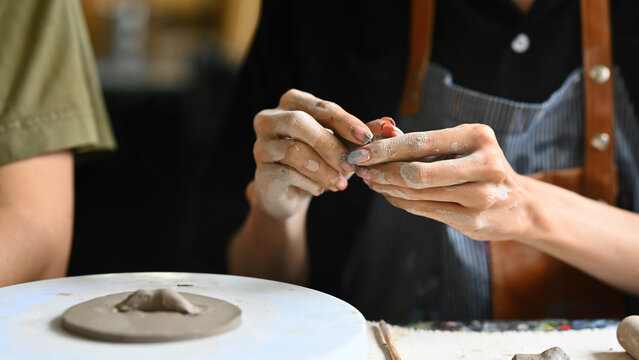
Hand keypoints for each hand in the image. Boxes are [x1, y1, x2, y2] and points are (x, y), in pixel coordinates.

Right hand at [250, 89, 378, 218]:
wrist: (290, 194)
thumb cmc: (319, 161)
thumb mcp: (344, 145)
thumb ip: (364, 134)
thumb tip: (392, 126)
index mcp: (292, 103)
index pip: (322, 108)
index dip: (346, 122)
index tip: (367, 137)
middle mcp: (270, 119)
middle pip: (299, 122)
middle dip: (330, 144)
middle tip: (352, 164)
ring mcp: (261, 145)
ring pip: (292, 151)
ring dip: (323, 169)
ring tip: (341, 184)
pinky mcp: (261, 172)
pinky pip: (286, 173)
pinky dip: (311, 183)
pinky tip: (321, 189)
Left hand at [348, 123, 531, 240]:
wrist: (520, 205)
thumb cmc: (481, 167)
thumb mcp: (462, 146)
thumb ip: (426, 143)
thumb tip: (381, 136)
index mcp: (478, 137)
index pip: (420, 142)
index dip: (385, 149)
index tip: (359, 152)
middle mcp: (484, 165)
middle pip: (416, 172)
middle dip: (382, 171)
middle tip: (360, 170)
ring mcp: (481, 196)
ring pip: (418, 194)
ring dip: (387, 188)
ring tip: (371, 181)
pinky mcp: (473, 221)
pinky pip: (424, 210)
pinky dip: (400, 202)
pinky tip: (388, 194)